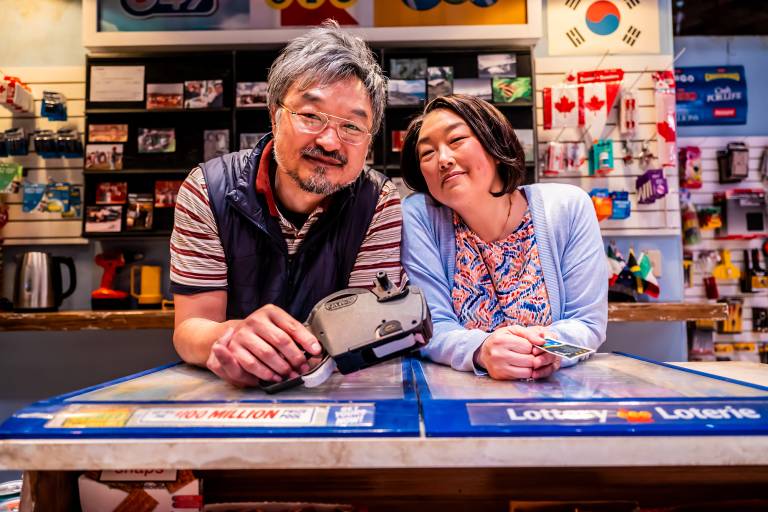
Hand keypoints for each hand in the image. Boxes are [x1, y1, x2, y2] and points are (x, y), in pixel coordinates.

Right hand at [206, 304, 321, 386]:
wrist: (238, 333)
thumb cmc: (264, 332)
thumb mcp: (280, 326)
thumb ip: (296, 335)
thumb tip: (315, 349)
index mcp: (270, 312)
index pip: (292, 326)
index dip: (306, 340)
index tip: (316, 351)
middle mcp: (255, 320)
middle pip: (281, 340)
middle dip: (295, 357)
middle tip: (303, 368)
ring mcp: (243, 334)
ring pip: (267, 353)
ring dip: (282, 367)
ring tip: (291, 374)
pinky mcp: (234, 349)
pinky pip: (252, 364)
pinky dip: (266, 373)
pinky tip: (275, 377)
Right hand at [475, 325, 560, 379]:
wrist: (484, 352)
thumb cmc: (501, 339)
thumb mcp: (513, 330)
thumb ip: (529, 333)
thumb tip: (543, 342)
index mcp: (501, 340)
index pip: (528, 347)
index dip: (531, 346)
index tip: (528, 345)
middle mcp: (498, 354)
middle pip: (529, 360)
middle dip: (532, 357)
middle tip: (528, 353)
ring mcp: (498, 367)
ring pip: (527, 371)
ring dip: (530, 366)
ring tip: (525, 360)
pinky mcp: (500, 376)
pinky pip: (521, 377)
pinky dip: (524, 372)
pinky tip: (520, 366)